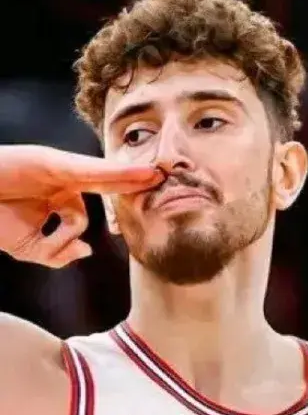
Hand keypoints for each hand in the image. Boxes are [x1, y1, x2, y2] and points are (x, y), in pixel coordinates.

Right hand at [0, 145, 160, 267]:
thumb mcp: (28, 246)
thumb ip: (57, 252)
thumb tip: (85, 251)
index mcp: (63, 195)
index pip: (105, 196)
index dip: (130, 198)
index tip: (155, 204)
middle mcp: (64, 178)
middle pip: (112, 180)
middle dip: (142, 182)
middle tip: (172, 179)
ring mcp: (56, 168)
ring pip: (103, 178)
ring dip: (128, 181)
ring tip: (126, 188)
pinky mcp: (48, 161)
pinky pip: (87, 171)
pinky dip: (116, 173)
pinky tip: (143, 173)